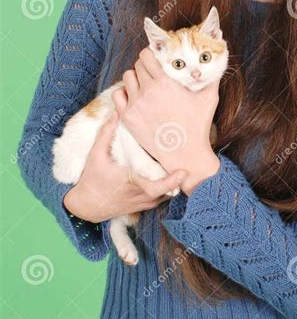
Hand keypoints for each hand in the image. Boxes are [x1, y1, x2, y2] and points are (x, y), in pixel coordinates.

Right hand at [63, 111, 188, 222]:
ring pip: (168, 193)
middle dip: (179, 177)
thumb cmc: (92, 179)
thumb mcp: (96, 155)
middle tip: (187, 162)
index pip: (156, 186)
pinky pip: (163, 197)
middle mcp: (141, 195)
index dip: (172, 181)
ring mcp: (145, 203)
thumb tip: (117, 112)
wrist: (87, 205)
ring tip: (179, 164)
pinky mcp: (146, 206)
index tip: (184, 172)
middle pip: (169, 189)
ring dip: (174, 181)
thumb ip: (107, 133)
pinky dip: (168, 187)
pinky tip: (168, 173)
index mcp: (131, 181)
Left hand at [112, 47, 220, 195]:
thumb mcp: (210, 98)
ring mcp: (135, 104)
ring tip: (143, 84)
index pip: (146, 56)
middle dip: (144, 66)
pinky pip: (117, 96)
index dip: (150, 55)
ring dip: (134, 78)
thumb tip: (218, 63)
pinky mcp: (128, 118)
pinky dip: (124, 93)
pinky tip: (133, 97)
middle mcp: (147, 91)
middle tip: (152, 72)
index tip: (155, 59)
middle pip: (137, 66)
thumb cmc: (198, 125)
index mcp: (164, 82)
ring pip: (127, 78)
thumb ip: (212, 78)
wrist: (184, 154)